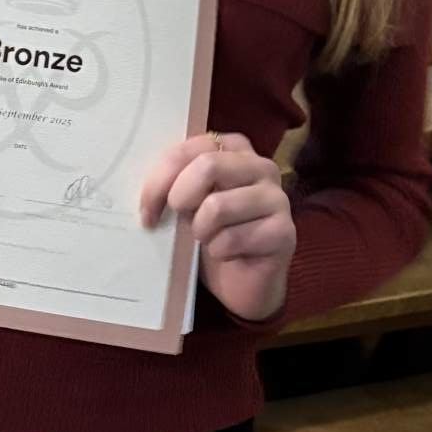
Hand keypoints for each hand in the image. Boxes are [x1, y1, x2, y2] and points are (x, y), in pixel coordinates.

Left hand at [139, 132, 295, 322]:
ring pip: (217, 207)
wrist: (240, 282)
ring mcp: (277, 198)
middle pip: (208, 166)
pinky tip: (229, 255)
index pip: (189, 149)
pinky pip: (232, 240)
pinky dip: (218, 252)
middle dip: (180, 198)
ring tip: (209, 239)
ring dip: (201, 232)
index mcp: (234, 149)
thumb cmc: (210, 235)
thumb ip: (174, 183)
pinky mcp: (285, 232)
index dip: (160, 179)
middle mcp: (261, 166)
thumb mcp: (187, 202)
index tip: (146, 210)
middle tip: (177, 222)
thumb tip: (148, 191)